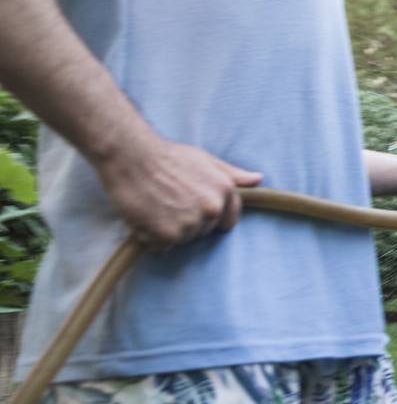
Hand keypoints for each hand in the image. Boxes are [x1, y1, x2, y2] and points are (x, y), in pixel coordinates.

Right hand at [94, 138, 262, 250]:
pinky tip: (145, 217)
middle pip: (203, 231)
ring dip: (169, 230)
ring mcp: (190, 223)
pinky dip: (151, 237)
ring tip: (156, 207)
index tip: (195, 209)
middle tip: (169, 202)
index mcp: (224, 192)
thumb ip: (232, 174)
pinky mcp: (167, 235)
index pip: (228, 221)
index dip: (211, 218)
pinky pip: (161, 246)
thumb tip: (257, 179)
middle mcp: (212, 210)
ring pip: (183, 240)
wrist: (132, 157)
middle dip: (188, 222)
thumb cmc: (168, 157)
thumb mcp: (206, 160)